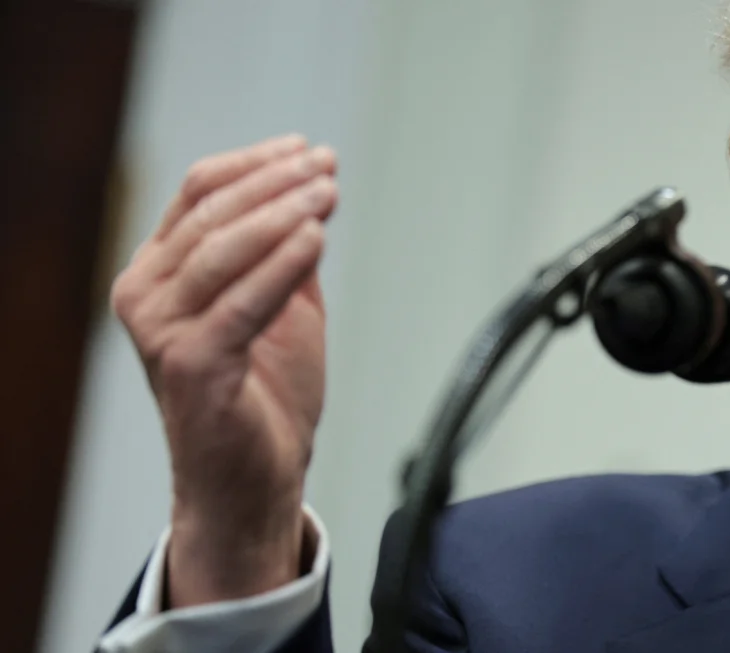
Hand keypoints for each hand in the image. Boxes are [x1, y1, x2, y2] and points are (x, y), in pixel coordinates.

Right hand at [111, 134, 337, 605]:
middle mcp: (146, 295)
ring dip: (282, 213)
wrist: (257, 480)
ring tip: (328, 192)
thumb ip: (287, 254)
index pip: (200, 194)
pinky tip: (316, 237)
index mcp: (161, 273)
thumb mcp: (282, 306)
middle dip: (276, 183)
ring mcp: (161, 331)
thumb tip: (313, 193)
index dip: (255, 164)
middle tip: (327, 166)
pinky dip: (282, 265)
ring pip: (223, 250)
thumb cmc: (265, 394)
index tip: (307, 149)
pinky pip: (242, 303)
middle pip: (211, 213)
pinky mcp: (190, 366)